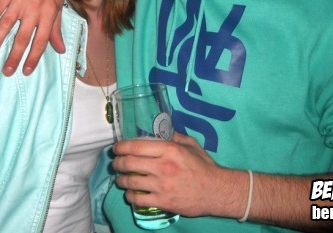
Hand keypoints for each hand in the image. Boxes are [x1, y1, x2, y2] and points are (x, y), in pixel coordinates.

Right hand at [0, 0, 64, 75]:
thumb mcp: (58, 7)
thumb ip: (57, 29)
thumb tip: (61, 50)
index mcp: (49, 14)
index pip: (41, 41)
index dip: (33, 57)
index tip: (25, 71)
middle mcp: (35, 8)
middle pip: (23, 37)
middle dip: (14, 56)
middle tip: (6, 72)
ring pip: (6, 25)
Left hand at [112, 132, 241, 217]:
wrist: (216, 191)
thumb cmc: (204, 166)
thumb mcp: (191, 145)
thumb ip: (175, 136)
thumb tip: (162, 131)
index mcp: (169, 150)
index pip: (137, 146)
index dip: (122, 147)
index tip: (116, 148)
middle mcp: (163, 166)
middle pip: (130, 163)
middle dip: (118, 163)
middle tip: (115, 163)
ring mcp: (162, 186)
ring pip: (131, 182)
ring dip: (121, 180)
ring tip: (120, 179)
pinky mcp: (163, 202)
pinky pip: (138, 199)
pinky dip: (130, 196)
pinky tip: (130, 193)